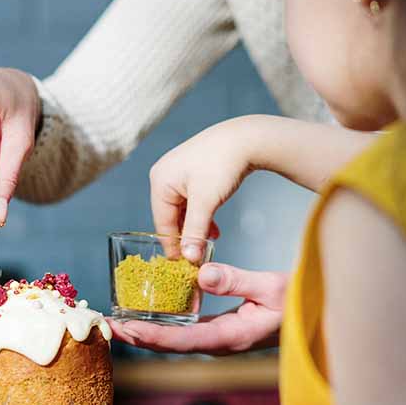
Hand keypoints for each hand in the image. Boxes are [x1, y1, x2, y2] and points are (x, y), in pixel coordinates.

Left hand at [110, 263, 287, 353]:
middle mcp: (220, 343)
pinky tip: (149, 314)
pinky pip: (184, 331)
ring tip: (118, 321)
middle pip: (171, 344)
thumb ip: (237, 280)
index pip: (183, 340)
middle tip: (107, 325)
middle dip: (138, 336)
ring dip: (146, 331)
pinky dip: (162, 324)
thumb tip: (202, 273)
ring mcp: (220, 340)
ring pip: (175, 339)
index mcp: (231, 337)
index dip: (152, 336)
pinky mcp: (220, 331)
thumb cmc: (297, 303)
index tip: (126, 330)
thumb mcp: (271, 286)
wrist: (313, 318)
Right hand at [149, 118, 260, 260]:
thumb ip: (195, 232)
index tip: (184, 266)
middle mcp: (164, 176)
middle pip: (171, 218)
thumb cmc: (222, 165)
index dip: (174, 247)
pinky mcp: (192, 173)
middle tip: (199, 255)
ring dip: (196, 228)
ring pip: (183, 211)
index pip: (162, 223)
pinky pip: (191, 202)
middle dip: (187, 236)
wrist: (246, 139)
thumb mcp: (206, 202)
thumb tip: (189, 258)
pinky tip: (213, 228)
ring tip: (210, 241)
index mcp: (159, 182)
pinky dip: (201, 216)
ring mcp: (178, 174)